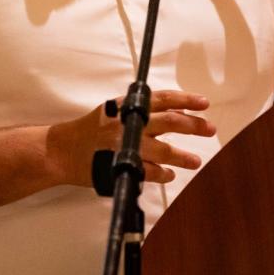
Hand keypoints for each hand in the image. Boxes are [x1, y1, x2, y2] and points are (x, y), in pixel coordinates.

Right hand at [45, 90, 214, 185]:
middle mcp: (129, 124)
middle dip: (194, 125)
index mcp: (127, 107)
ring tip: (196, 161)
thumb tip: (169, 111)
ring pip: (164, 150)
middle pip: (170, 122)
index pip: (162, 99)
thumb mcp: (111, 111)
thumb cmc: (88, 129)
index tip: (204, 103)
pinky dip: (163, 174)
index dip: (186, 100)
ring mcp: (127, 146)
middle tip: (210, 128)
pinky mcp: (122, 166)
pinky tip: (170, 175)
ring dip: (183, 156)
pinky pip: (150, 171)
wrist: (63, 150)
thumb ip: (136, 110)